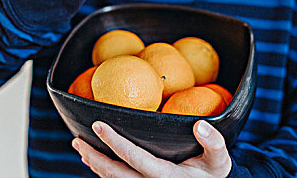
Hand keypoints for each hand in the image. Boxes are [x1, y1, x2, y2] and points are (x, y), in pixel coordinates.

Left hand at [72, 120, 231, 177]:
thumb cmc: (214, 174)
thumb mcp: (219, 160)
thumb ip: (213, 143)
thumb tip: (201, 125)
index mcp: (165, 176)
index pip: (133, 158)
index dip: (114, 142)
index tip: (98, 125)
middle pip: (114, 173)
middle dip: (93, 156)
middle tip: (77, 140)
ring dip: (94, 163)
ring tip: (80, 148)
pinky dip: (103, 171)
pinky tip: (95, 160)